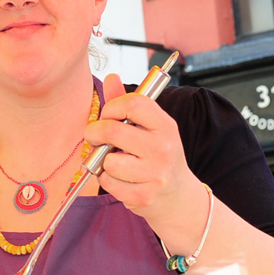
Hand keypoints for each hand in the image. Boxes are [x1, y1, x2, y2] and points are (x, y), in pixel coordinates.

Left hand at [85, 72, 208, 249]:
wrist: (177, 197)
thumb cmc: (159, 157)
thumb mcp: (151, 128)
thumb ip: (127, 104)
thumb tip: (111, 77)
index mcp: (165, 126)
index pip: (133, 104)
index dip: (112, 107)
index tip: (108, 116)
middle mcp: (163, 148)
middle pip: (113, 131)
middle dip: (95, 133)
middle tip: (96, 138)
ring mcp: (155, 173)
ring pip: (108, 160)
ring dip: (104, 162)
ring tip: (116, 163)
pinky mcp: (143, 195)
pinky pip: (108, 182)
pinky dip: (107, 180)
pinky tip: (121, 179)